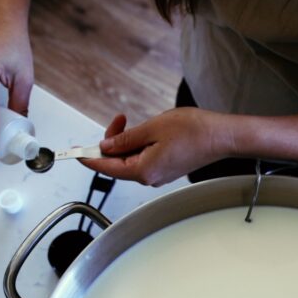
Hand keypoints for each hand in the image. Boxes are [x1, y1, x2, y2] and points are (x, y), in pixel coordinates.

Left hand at [80, 108, 233, 186]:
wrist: (221, 136)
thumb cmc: (194, 131)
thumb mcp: (152, 128)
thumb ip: (125, 139)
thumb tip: (106, 146)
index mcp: (143, 170)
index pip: (106, 167)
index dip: (88, 158)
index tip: (75, 153)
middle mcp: (150, 177)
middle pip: (118, 163)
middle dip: (112, 142)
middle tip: (120, 120)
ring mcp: (159, 175)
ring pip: (131, 160)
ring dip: (128, 142)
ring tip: (138, 123)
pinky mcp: (166, 169)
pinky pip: (143, 159)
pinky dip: (139, 145)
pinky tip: (148, 132)